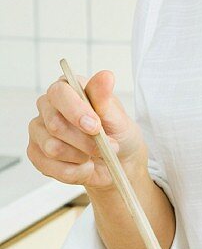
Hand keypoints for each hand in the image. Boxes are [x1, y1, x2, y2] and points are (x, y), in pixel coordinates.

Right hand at [27, 70, 147, 190]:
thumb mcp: (117, 116)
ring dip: (81, 157)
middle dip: (85, 141)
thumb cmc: (118, 133)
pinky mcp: (36, 153)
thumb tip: (106, 76)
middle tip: (107, 147)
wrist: (118, 161)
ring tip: (96, 155)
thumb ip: (105, 98)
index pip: (59, 93)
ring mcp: (39, 131)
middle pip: (55, 124)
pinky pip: (49, 166)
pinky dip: (73, 172)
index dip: (76, 111)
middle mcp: (48, 107)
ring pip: (52, 148)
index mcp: (67, 89)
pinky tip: (84, 166)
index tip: (95, 126)